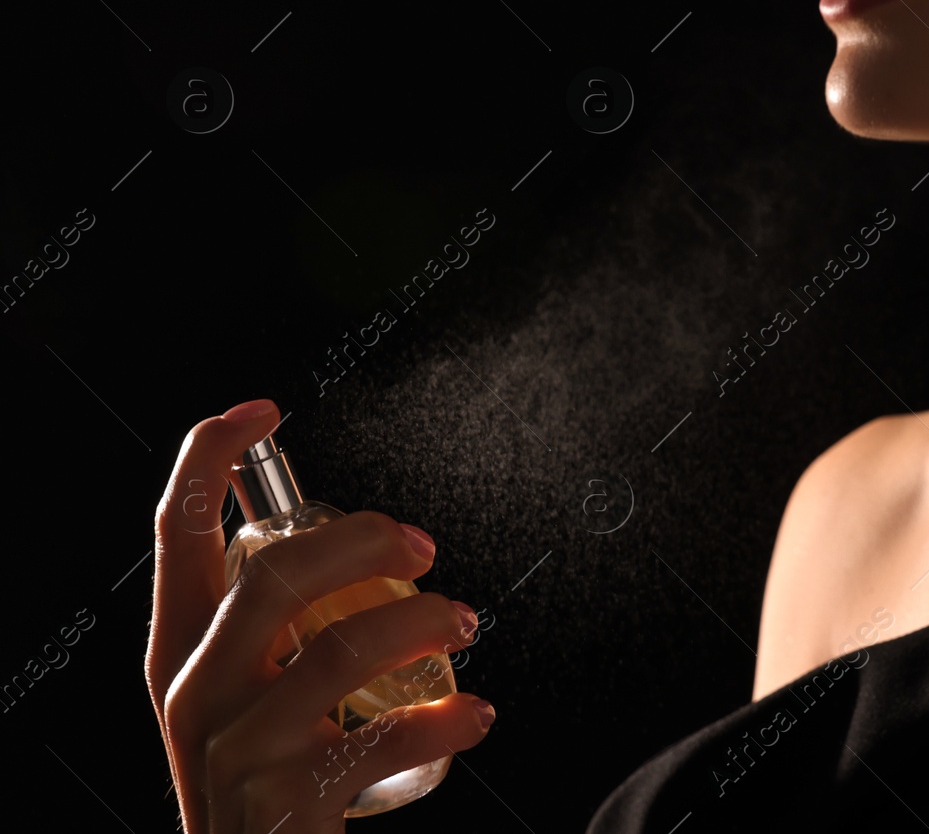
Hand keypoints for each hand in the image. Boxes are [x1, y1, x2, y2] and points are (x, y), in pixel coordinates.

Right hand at [146, 399, 494, 831]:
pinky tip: (477, 713)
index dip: (209, 459)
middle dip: (366, 540)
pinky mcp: (289, 798)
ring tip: (466, 624)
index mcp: (176, 649)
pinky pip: (385, 738)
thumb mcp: (236, 690)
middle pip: (276, 574)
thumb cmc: (260, 770)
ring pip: (340, 648)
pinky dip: (447, 719)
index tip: (263, 410)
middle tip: (426, 548)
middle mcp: (194, 689)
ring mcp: (237, 746)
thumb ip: (265, 621)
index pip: (173, 533)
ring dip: (423, 621)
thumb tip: (346, 535)